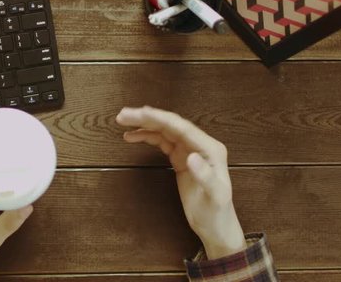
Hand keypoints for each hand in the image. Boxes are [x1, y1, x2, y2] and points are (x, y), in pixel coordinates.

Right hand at [116, 106, 246, 258]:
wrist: (215, 227)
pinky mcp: (180, 158)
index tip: (140, 113)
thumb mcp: (214, 197)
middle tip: (124, 115)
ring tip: (123, 121)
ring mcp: (189, 150)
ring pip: (164, 131)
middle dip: (147, 118)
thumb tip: (190, 157)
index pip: (182, 128)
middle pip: (171, 125)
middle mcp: (200, 144)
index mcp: (210, 149)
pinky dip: (147, 137)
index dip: (160, 118)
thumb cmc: (217, 213)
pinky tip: (132, 136)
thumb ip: (205, 176)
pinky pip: (162, 141)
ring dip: (144, 125)